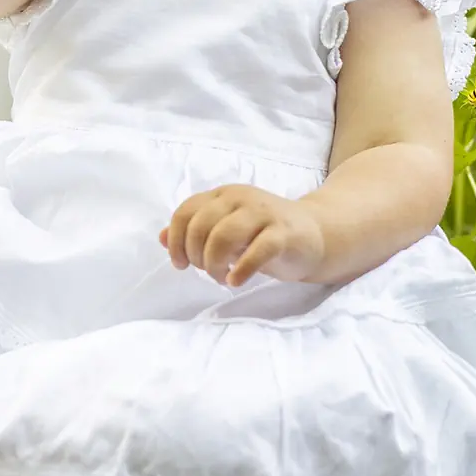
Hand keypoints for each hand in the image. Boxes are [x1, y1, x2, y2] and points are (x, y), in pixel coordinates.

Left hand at [160, 185, 329, 286]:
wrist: (315, 234)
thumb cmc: (263, 234)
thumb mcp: (225, 230)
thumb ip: (195, 231)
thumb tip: (160, 237)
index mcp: (223, 195)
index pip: (185, 213)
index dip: (175, 241)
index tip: (180, 264)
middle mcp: (240, 198)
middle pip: (200, 226)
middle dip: (196, 255)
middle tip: (207, 272)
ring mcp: (263, 213)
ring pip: (223, 236)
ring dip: (214, 263)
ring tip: (221, 278)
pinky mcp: (284, 233)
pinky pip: (257, 250)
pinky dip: (241, 270)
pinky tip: (236, 280)